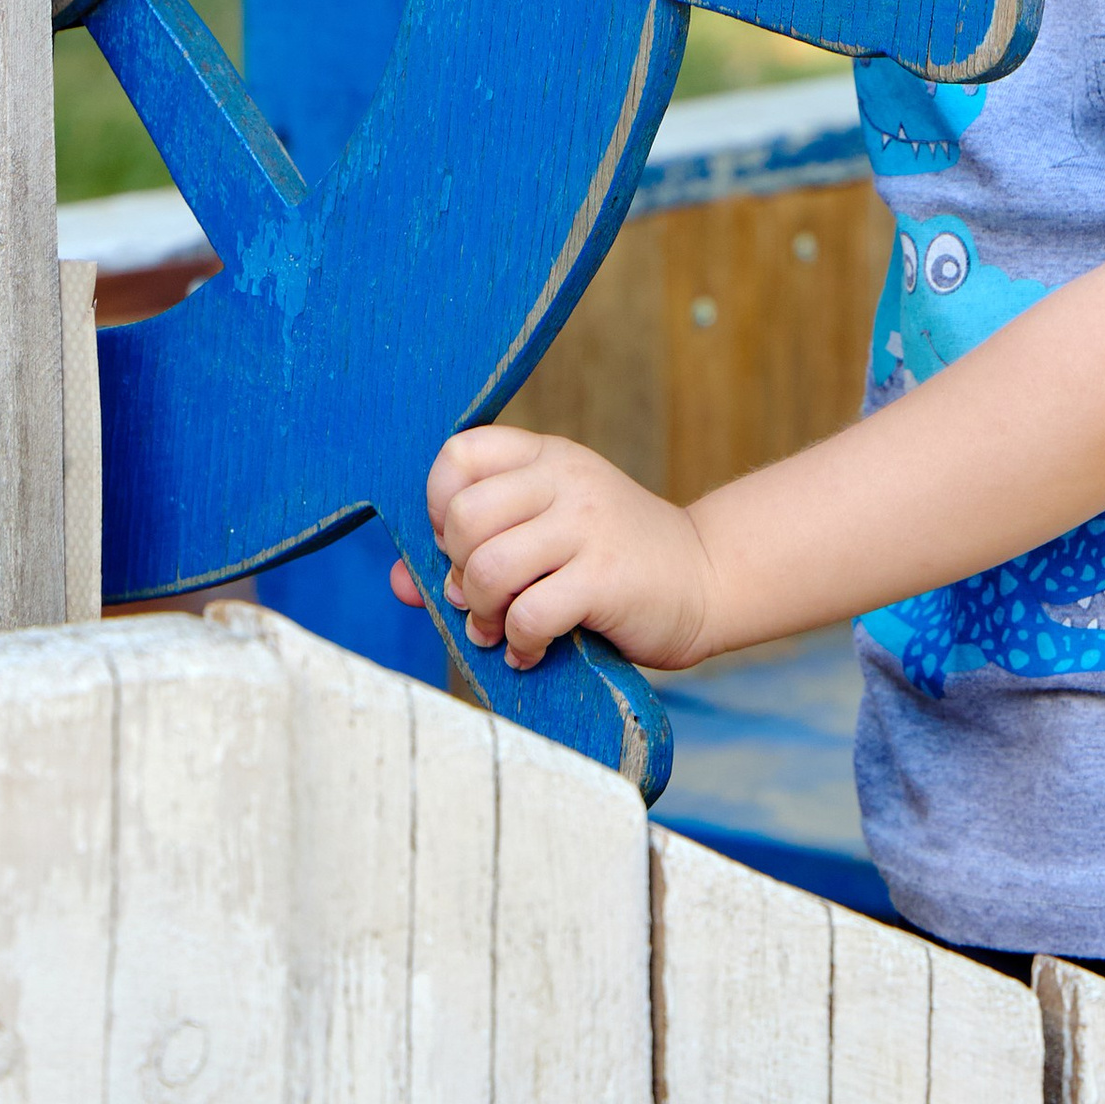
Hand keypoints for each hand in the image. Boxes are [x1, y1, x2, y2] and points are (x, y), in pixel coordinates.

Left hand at [387, 427, 719, 672]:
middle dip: (456, 571)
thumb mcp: (546, 534)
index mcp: (546, 456)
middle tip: (479, 599)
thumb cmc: (611, 561)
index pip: (459, 454)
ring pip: (488, 568)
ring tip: (498, 630)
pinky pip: (529, 613)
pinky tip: (532, 649)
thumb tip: (399, 582)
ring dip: (481, 613)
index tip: (459, 544)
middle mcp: (566, 480)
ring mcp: (589, 526)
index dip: (439, 505)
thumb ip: (472, 550)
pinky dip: (519, 643)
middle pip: (464, 518)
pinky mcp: (607, 578)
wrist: (705, 580)